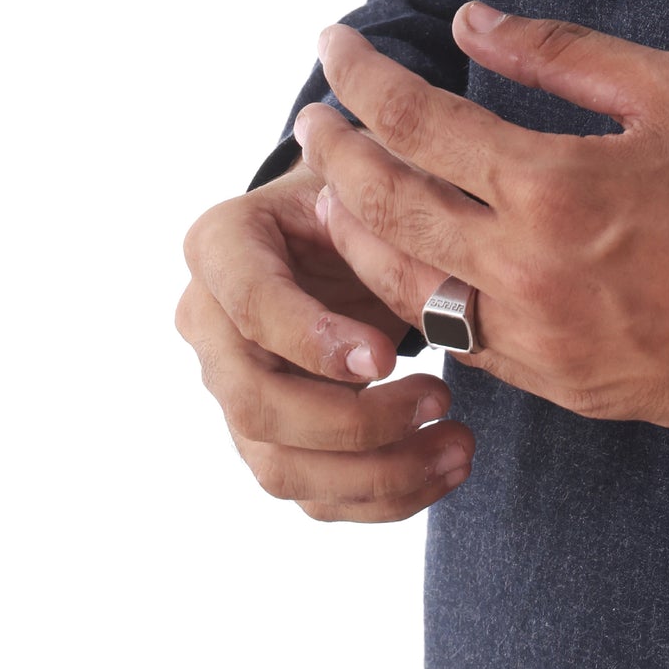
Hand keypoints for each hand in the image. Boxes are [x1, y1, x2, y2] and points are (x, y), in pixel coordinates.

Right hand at [176, 161, 473, 520]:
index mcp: (221, 243)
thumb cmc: (362, 189)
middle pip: (255, 402)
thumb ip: (383, 193)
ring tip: (460, 447)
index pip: (251, 303)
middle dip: (351, 420)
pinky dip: (380, 498)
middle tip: (439, 400)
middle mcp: (208, 321)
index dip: (312, 337)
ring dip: (375, 474)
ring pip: (279, 465)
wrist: (346, 222)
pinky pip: (310, 494)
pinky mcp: (266, 436)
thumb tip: (417, 225)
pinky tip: (444, 469)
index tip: (388, 353)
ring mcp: (231, 388)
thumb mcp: (369, 170)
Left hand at [295, 7, 668, 433]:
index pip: (419, 120)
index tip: (334, 44)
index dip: (364, 77)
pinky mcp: (554, 383)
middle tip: (312, 116)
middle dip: (336, 153)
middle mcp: (527, 266)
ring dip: (357, 234)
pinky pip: (458, 342)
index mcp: (553, 182)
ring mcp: (535, 336)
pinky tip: (404, 270)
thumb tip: (470, 21)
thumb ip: (559, 53)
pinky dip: (415, 301)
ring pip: (404, 287)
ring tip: (334, 191)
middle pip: (387, 205)